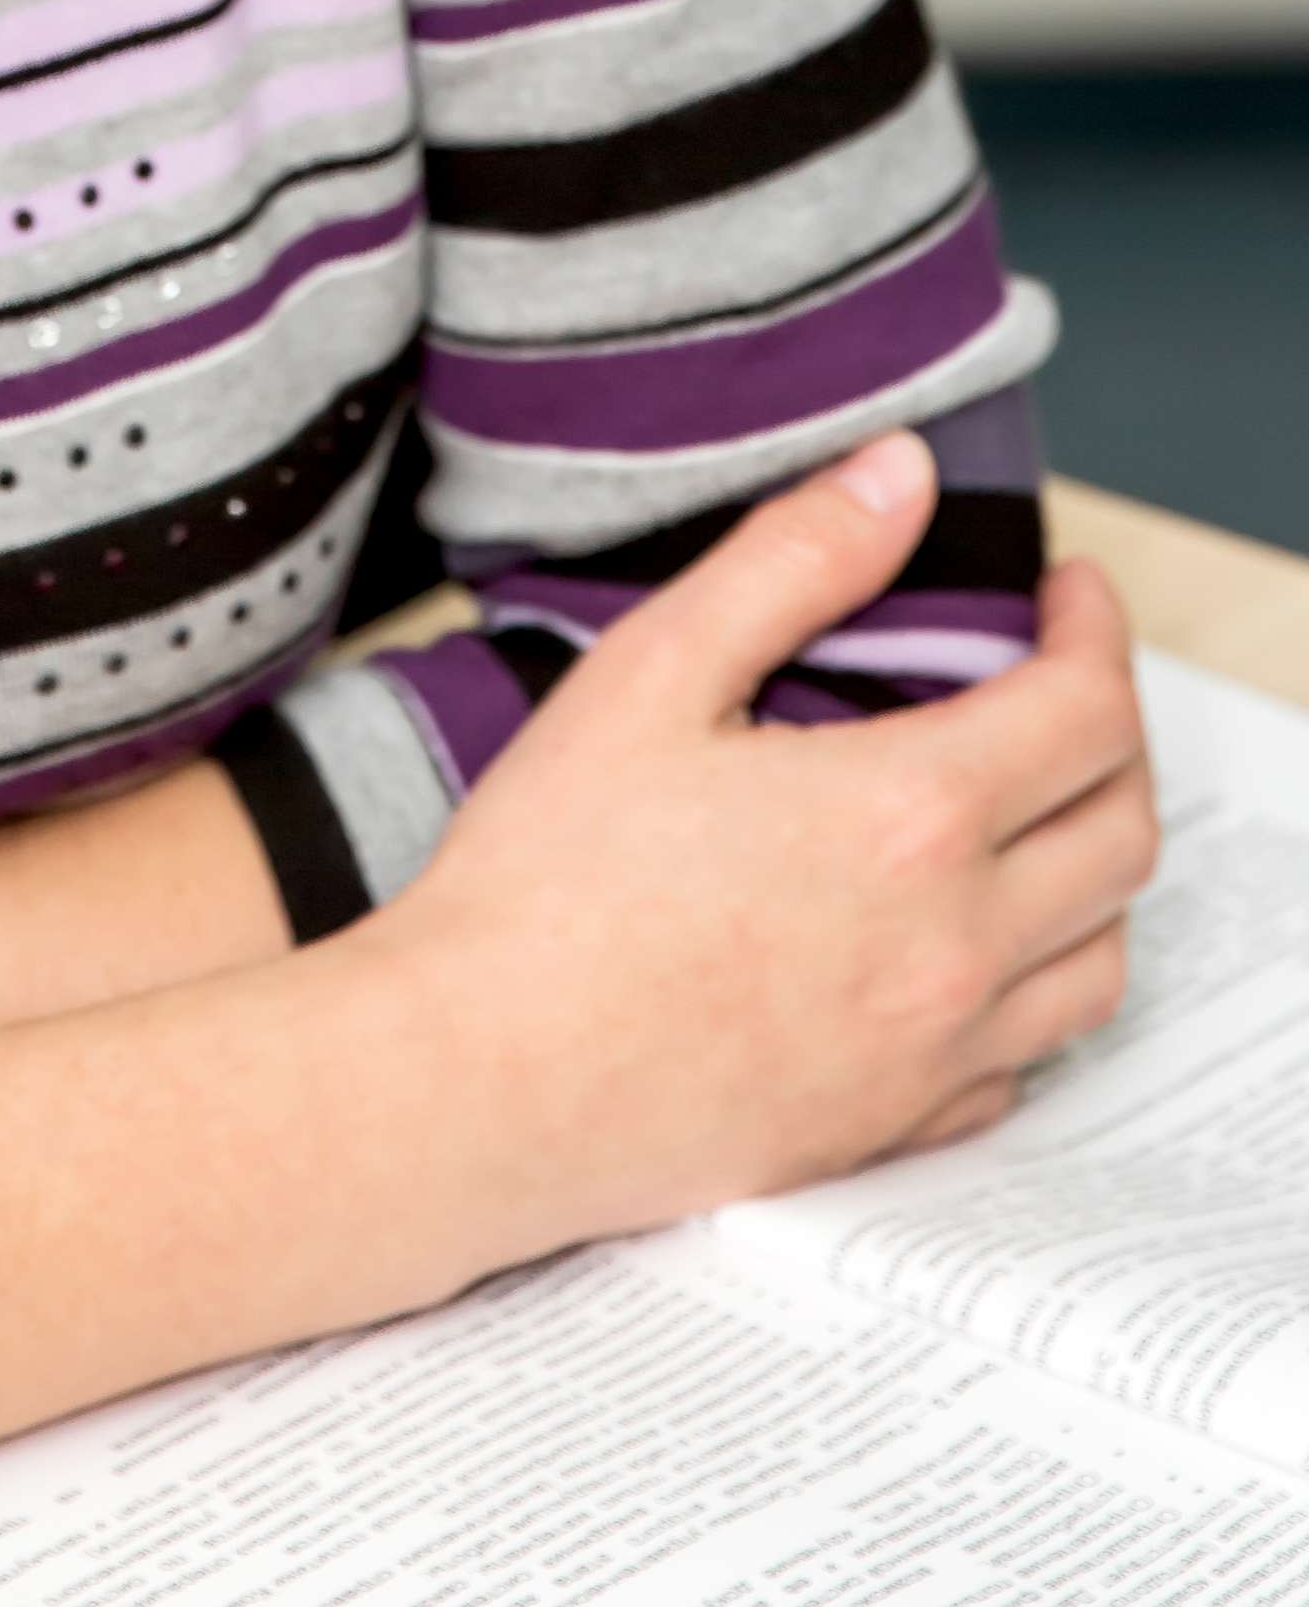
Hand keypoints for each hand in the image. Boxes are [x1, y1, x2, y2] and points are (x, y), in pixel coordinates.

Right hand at [391, 431, 1157, 1258]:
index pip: (1089, 710)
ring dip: (1092, 863)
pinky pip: (1027, 1060)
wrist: (481, 1080)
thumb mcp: (654, 671)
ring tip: (1025, 808)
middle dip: (1113, 735)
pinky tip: (957, 941)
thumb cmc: (546, 878)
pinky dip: (1030, 984)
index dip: (1094, 630)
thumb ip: (793, 559)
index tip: (1064, 592)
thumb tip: (902, 475)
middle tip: (1055, 681)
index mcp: (910, 816)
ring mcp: (935, 1054)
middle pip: (1125, 830)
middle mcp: (955, 944)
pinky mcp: (894, 1130)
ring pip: (1101, 957)